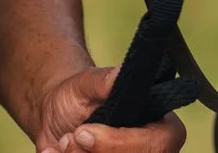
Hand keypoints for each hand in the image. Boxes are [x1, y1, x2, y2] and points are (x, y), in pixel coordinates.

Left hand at [34, 65, 186, 152]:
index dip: (121, 143)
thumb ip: (103, 80)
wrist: (56, 118)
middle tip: (71, 137)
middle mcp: (154, 149)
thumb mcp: (86, 84)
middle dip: (96, 152)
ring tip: (66, 141)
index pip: (158, 143)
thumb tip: (121, 72)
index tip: (84, 132)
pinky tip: (63, 152)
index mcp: (161, 125)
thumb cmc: (78, 97)